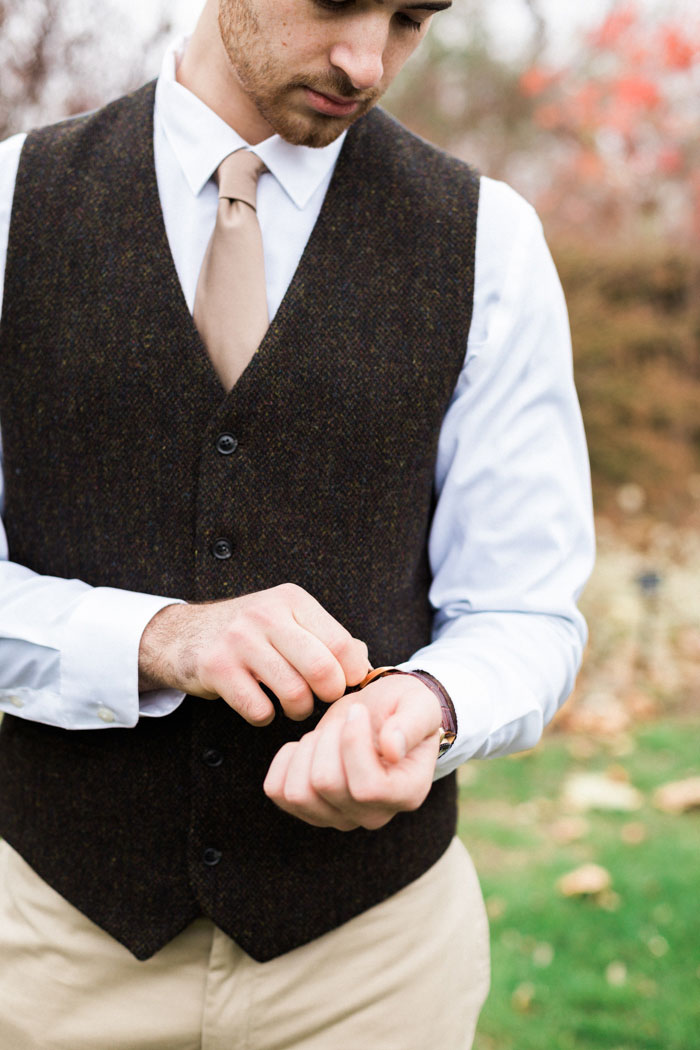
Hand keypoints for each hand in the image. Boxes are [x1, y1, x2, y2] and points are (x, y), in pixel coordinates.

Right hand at [138, 584, 368, 724]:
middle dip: (329, 695)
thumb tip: (367, 665)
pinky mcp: (216, 669)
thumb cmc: (250, 633)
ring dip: (300, 710)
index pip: (341, 643)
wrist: (183, 634)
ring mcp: (239, 641)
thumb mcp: (289, 620)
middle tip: (322, 698)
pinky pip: (260, 710)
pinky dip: (266, 716)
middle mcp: (266, 614)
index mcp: (292, 600)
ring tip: (294, 704)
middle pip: (322, 669)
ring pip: (294, 693)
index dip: (351, 674)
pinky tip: (262, 705)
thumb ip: (329, 639)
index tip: (345, 685)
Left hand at [263, 674, 441, 830]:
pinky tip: (307, 745)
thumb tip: (392, 749)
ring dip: (308, 750)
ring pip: (300, 793)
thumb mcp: (418, 705)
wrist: (381, 714)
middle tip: (344, 719)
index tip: (357, 710)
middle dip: (328, 738)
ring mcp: (340, 818)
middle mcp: (375, 815)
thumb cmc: (402, 708)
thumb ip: (410, 724)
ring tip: (327, 733)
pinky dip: (285, 760)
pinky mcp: (310, 809)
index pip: (369, 787)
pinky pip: (278, 792)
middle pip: (327, 785)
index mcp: (407, 793)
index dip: (353, 744)